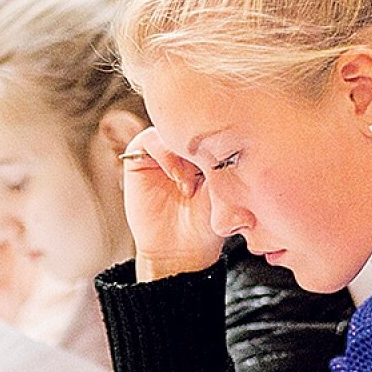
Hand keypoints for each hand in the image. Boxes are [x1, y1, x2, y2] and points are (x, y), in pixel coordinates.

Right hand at [120, 128, 222, 280]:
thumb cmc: (207, 222)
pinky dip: (165, 154)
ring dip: (183, 152)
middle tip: (211, 167)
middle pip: (192, 121)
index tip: (231, 156)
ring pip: (171, 129)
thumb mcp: (224, 187)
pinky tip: (178, 178)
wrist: (180, 249)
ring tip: (191, 183)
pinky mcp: (139, 156)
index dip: (221, 134)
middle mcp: (183, 146)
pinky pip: (150, 140)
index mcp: (206, 147)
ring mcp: (161, 149)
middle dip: (202, 142)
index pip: (212, 123)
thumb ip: (223, 159)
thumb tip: (231, 134)